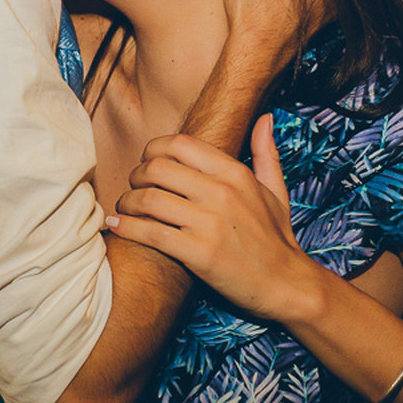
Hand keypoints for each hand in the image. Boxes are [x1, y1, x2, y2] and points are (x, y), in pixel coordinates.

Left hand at [106, 115, 309, 318]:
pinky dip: (127, 228)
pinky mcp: (199, 253)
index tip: (146, 162)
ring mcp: (210, 223)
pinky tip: (116, 227)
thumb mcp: (276, 190)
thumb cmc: (276, 237)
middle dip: (135, 175)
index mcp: (235, 173)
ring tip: (122, 208)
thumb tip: (265, 117)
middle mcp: (221, 192)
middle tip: (132, 187)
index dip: (153, 149)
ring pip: (148, 199)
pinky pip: (151, 233)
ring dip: (126, 202)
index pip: (179, 144)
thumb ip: (266, 152)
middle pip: (157, 168)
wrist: (286, 284)